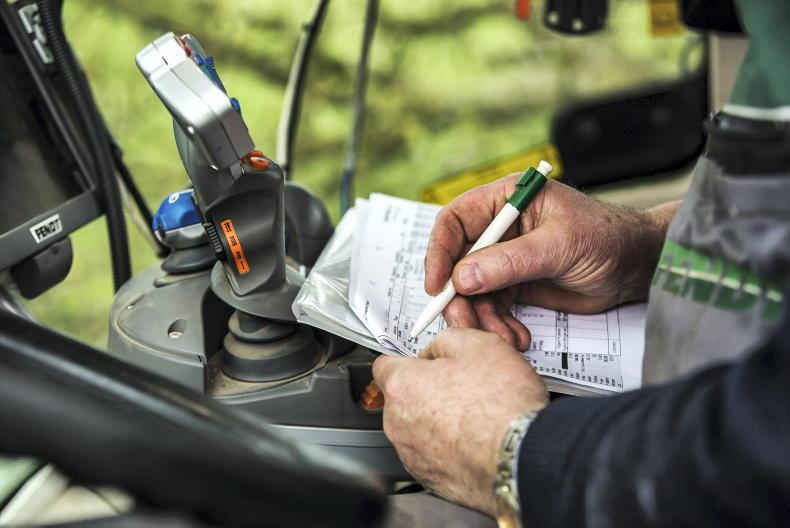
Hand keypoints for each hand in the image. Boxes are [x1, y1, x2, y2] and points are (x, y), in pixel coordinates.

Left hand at [372, 328, 548, 515]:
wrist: (522, 458)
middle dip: (426, 391)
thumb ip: (445, 341)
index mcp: (403, 386)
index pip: (385, 366)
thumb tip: (436, 351)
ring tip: (474, 416)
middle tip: (461, 387)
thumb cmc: (501, 404)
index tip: (424, 362)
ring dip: (437, 422)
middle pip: (403, 399)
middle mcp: (398, 424)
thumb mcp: (478, 345)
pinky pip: (432, 456)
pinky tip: (475, 441)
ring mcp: (413, 455)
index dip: (409, 360)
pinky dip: (448, 448)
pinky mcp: (430, 480)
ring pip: (417, 430)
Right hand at [425, 175, 677, 348]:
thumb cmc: (607, 238)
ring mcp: (505, 259)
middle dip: (458, 297)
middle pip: (457, 263)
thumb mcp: (559, 246)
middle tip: (463, 323)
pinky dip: (499, 326)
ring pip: (473, 292)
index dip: (439, 252)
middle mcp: (499, 229)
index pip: (455, 221)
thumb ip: (511, 262)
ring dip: (482, 318)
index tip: (436, 285)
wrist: (637, 267)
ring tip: (501, 338)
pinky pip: (493, 308)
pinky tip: (517, 337)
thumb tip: (462, 278)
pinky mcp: (516, 285)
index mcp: (505, 201)